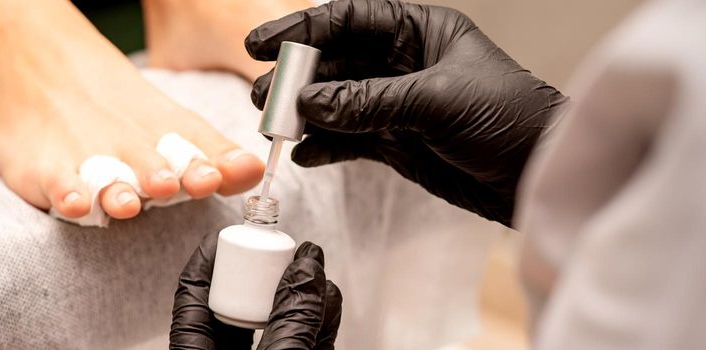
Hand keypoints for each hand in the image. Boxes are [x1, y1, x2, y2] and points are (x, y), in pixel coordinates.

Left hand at [169, 232, 341, 349]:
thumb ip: (292, 318)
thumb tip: (307, 266)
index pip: (192, 297)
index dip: (207, 259)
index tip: (225, 233)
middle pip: (235, 303)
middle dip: (263, 273)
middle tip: (280, 251)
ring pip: (272, 321)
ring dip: (298, 294)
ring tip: (315, 272)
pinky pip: (299, 339)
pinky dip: (315, 320)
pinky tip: (328, 303)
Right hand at [245, 0, 568, 225]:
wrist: (537, 175)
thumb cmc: (510, 118)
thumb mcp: (437, 100)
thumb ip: (369, 100)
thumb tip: (309, 103)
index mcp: (420, 31)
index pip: (350, 19)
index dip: (303, 28)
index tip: (262, 45)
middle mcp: (404, 63)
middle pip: (336, 62)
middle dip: (298, 78)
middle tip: (265, 96)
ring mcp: (397, 104)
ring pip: (337, 103)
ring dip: (305, 115)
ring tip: (276, 127)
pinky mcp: (397, 143)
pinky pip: (350, 140)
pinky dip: (327, 148)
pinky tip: (306, 155)